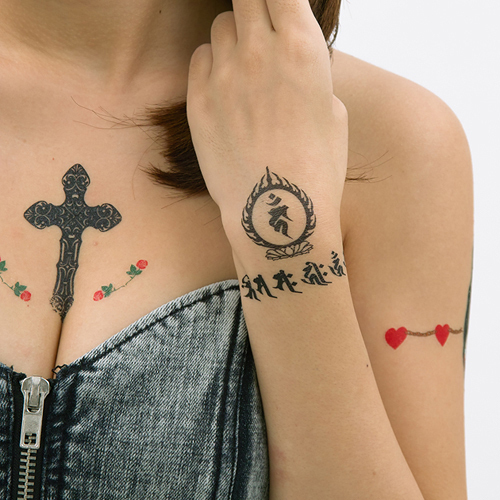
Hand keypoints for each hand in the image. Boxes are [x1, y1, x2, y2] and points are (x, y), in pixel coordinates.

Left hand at [186, 0, 347, 232]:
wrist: (276, 210)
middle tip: (261, 29)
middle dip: (255, 6)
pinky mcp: (198, 102)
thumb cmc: (316, 167)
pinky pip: (200, 59)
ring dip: (235, 37)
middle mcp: (258, 52)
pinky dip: (213, 64)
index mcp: (302, 48)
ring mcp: (223, 76)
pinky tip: (226, 88)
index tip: (278, 6)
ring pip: (221, 26)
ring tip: (246, 68)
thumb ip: (309, 73)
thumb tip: (292, 60)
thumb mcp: (333, 112)